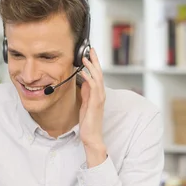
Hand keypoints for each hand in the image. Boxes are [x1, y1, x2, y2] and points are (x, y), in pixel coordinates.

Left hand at [79, 48, 107, 167]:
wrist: (91, 135)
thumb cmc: (88, 121)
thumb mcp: (85, 103)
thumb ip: (86, 92)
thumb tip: (83, 81)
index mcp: (98, 93)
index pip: (97, 75)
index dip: (94, 63)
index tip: (90, 53)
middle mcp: (101, 94)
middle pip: (99, 73)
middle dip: (95, 60)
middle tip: (90, 49)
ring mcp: (99, 98)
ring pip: (97, 78)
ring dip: (91, 66)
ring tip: (86, 57)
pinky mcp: (96, 102)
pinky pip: (93, 87)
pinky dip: (89, 78)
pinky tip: (84, 72)